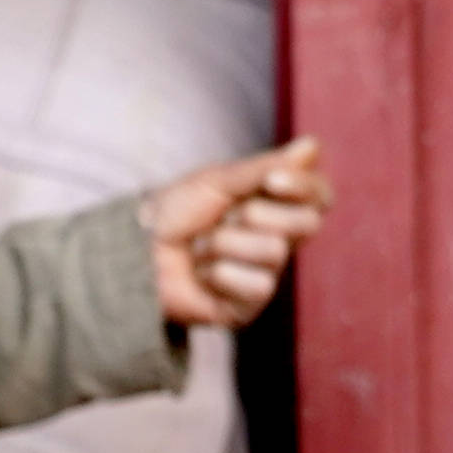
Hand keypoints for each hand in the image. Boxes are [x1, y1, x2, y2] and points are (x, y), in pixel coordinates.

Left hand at [144, 138, 324, 331]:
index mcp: (274, 207)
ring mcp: (263, 275)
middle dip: (261, 214)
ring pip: (275, 252)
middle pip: (308, 224)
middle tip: (226, 217)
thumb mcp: (218, 180)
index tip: (273, 181)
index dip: (305, 187)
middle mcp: (276, 240)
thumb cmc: (172, 212)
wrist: (133, 251)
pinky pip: (258, 285)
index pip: (319, 196)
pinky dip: (222, 274)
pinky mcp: (247, 307)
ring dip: (227, 243)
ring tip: (201, 249)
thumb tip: (312, 145)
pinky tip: (202, 276)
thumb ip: (266, 167)